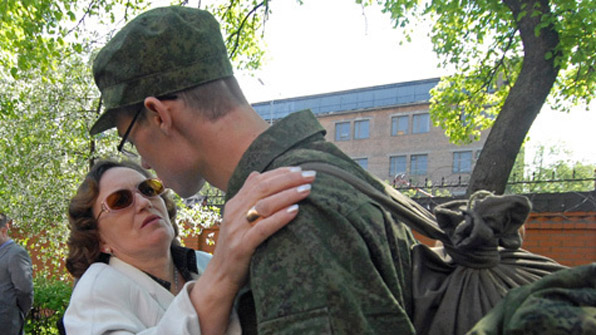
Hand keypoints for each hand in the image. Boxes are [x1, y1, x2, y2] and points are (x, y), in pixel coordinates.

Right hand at [212, 166, 315, 288]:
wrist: (220, 276)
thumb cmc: (236, 246)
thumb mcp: (238, 218)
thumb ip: (247, 197)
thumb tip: (256, 173)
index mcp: (235, 203)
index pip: (258, 180)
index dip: (280, 173)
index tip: (301, 169)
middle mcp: (234, 212)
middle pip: (263, 188)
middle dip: (289, 179)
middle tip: (311, 175)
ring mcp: (237, 229)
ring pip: (264, 205)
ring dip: (288, 194)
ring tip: (307, 190)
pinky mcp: (242, 246)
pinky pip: (262, 229)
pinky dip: (280, 218)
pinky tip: (295, 211)